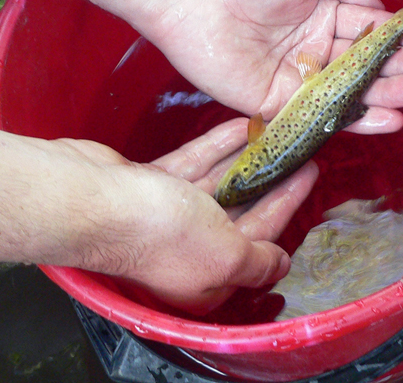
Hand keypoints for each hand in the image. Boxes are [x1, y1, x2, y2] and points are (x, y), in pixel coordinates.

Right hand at [54, 119, 316, 313]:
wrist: (92, 202)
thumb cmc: (162, 233)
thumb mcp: (225, 254)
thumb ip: (257, 260)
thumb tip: (281, 265)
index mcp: (208, 277)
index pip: (262, 238)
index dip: (288, 205)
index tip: (310, 175)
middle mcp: (189, 251)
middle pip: (240, 211)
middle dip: (269, 180)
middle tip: (297, 150)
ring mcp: (167, 217)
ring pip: (216, 184)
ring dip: (243, 159)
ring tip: (272, 131)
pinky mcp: (149, 186)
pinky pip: (192, 165)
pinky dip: (214, 147)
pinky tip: (238, 126)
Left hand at [141, 0, 402, 133]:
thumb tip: (378, 11)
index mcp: (322, 14)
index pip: (372, 33)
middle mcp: (312, 48)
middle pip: (367, 66)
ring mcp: (295, 78)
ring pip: (351, 93)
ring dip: (391, 94)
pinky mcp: (275, 103)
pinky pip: (320, 116)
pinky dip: (356, 119)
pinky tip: (389, 117)